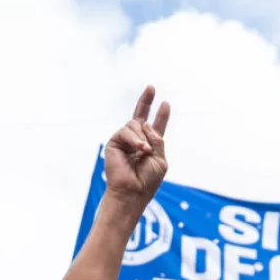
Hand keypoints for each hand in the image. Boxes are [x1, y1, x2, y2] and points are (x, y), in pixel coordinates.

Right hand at [104, 86, 170, 205]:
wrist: (132, 192)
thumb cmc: (147, 180)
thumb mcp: (160, 159)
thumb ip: (157, 139)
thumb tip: (144, 124)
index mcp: (150, 147)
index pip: (155, 128)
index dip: (161, 116)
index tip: (165, 104)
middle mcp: (137, 142)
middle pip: (140, 118)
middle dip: (146, 101)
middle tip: (151, 87)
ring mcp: (125, 142)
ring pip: (136, 125)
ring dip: (143, 138)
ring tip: (145, 151)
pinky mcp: (114, 142)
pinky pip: (126, 131)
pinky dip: (135, 140)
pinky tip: (140, 149)